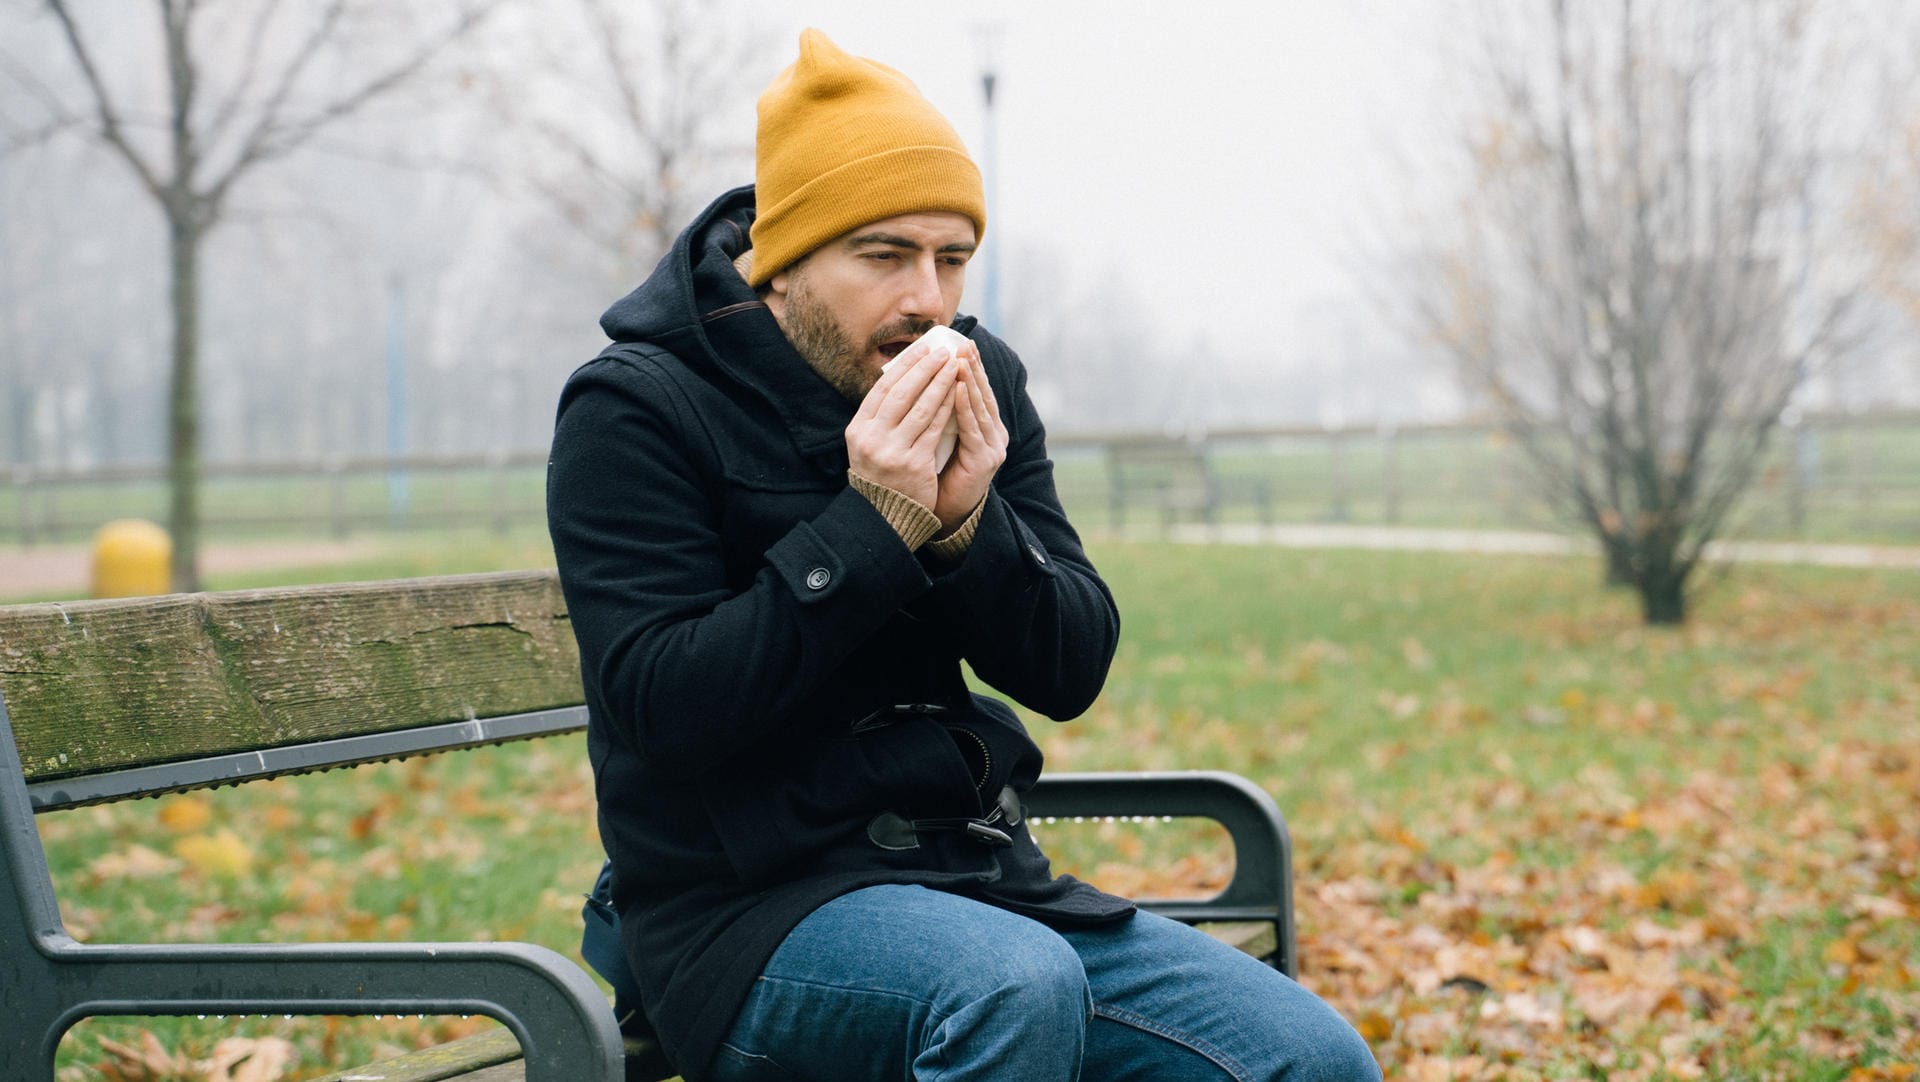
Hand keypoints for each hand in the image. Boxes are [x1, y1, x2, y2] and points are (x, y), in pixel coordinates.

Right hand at [845, 338, 961, 509]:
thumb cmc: (881, 474)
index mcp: (858, 430)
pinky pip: (934, 429)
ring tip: (955, 366)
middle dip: (925, 369)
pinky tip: (958, 393)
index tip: (922, 349)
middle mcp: (871, 439)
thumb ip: (881, 416)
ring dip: (940, 383)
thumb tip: (903, 376)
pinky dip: (947, 408)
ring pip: (920, 408)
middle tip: (943, 352)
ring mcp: (892, 452)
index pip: (882, 389)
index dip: (904, 367)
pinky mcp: (914, 464)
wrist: (884, 516)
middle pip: (901, 394)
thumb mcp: (869, 444)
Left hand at [933, 345, 1007, 532]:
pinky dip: (965, 406)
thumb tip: (918, 380)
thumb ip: (938, 412)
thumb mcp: (938, 435)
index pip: (975, 389)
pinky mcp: (985, 460)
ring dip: (970, 380)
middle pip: (981, 393)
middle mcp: (993, 433)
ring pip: (979, 406)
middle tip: (963, 343)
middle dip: (972, 367)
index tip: (958, 343)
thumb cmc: (939, 472)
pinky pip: (973, 428)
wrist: (947, 512)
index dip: (968, 366)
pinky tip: (959, 388)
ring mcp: (992, 446)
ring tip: (960, 358)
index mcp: (983, 426)